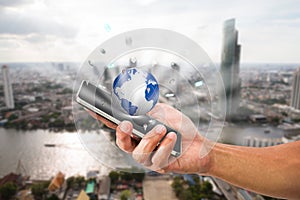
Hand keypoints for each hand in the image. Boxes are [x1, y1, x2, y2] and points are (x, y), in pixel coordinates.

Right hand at [89, 103, 211, 173]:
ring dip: (149, 139)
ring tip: (160, 128)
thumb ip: (149, 108)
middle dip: (121, 134)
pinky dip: (165, 146)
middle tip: (126, 123)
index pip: (117, 125)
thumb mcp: (164, 112)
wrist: (199, 143)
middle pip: (122, 143)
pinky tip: (171, 137)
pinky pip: (157, 159)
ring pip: (138, 153)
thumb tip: (134, 103)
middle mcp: (139, 145)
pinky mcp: (161, 166)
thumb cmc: (180, 127)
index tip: (91, 107)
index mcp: (137, 131)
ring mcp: (149, 157)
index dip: (103, 118)